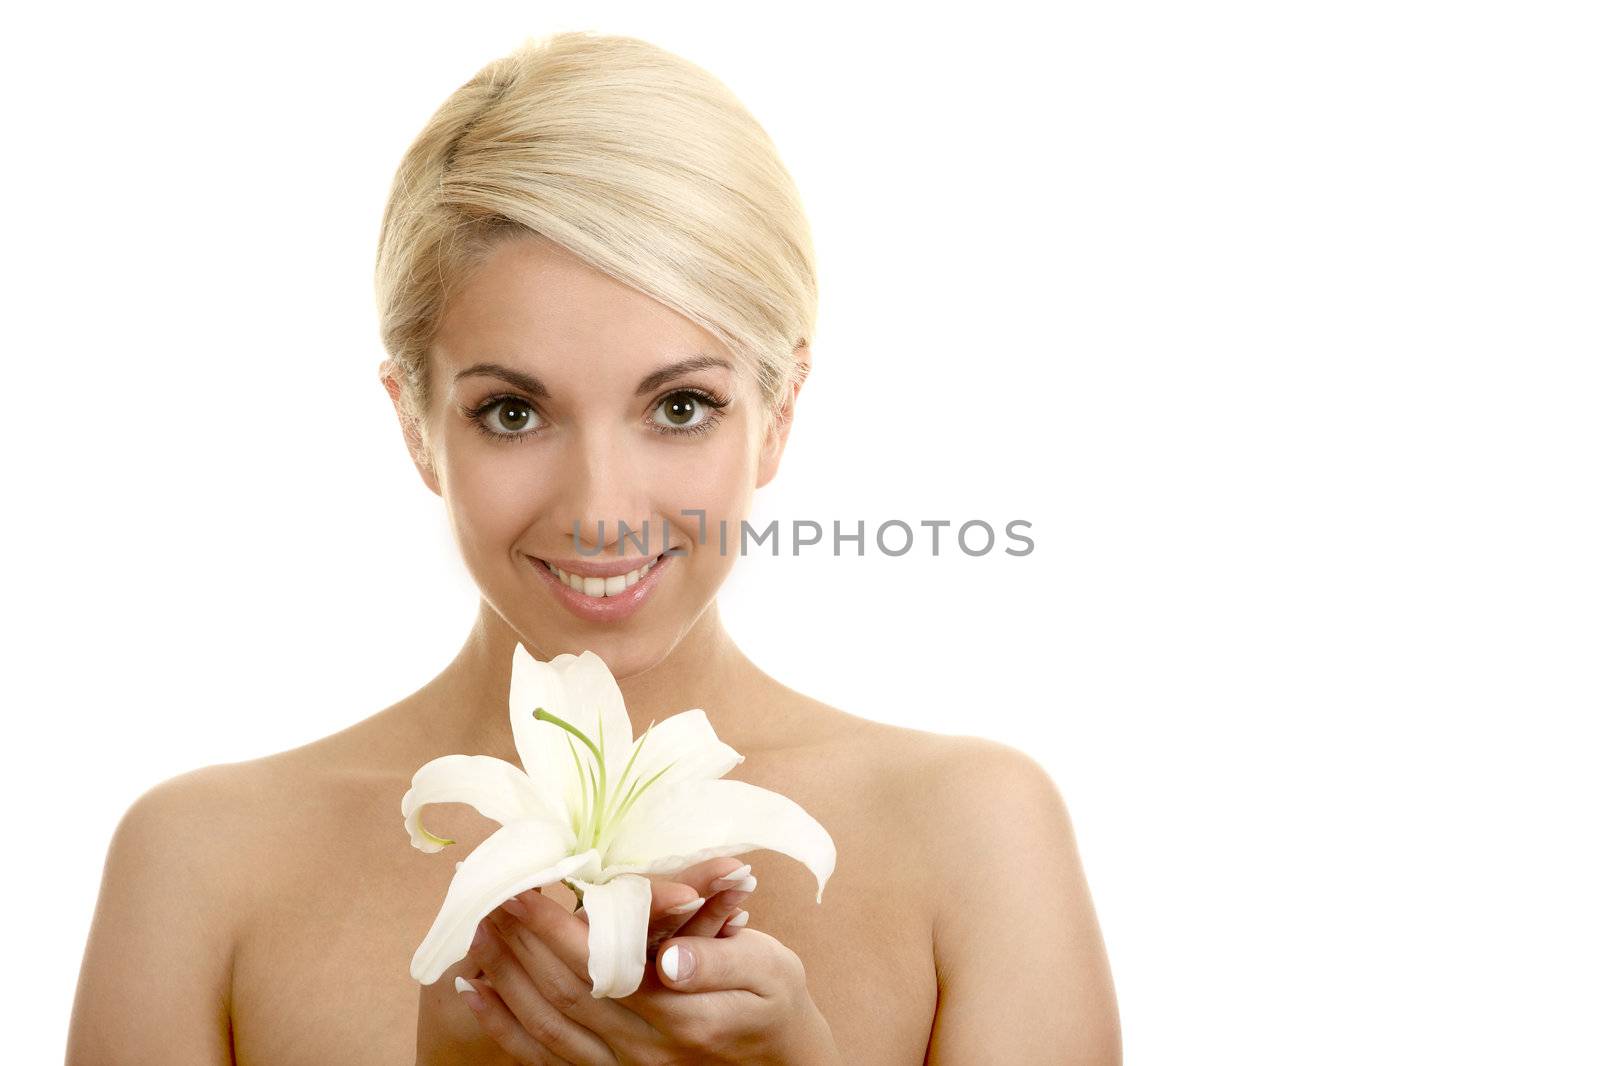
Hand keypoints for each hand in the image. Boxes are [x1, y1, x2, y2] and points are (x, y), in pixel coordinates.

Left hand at [449, 858, 837, 1064]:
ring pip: (545, 1024)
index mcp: (679, 1014)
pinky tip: (479, 994)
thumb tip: (668, 953)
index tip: (524, 886)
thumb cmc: (774, 998)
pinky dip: (505, 1025)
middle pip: (562, 992)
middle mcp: (644, 1049)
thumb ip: (716, 959)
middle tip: (485, 894)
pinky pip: (546, 1055)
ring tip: (475, 930)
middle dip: (518, 941)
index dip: (554, 926)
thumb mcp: (767, 969)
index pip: (600, 965)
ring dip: (504, 975)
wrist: (781, 1057)